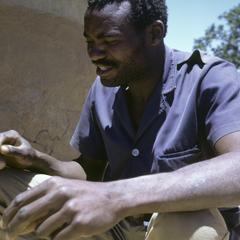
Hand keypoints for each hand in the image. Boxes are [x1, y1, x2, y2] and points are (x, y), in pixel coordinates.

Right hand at [0, 130, 34, 169]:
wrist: (30, 161)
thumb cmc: (29, 156)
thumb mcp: (23, 154)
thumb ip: (14, 151)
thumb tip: (2, 149)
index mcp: (11, 134)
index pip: (0, 137)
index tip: (0, 152)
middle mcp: (4, 137)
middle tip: (3, 165)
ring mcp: (0, 144)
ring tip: (3, 166)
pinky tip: (2, 166)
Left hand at [2, 177, 122, 239]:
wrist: (112, 197)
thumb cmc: (85, 194)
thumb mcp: (65, 188)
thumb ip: (44, 197)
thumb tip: (21, 216)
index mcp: (54, 184)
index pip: (22, 199)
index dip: (9, 214)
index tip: (5, 224)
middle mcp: (60, 193)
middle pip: (26, 215)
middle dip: (14, 228)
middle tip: (11, 235)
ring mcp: (70, 208)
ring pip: (41, 230)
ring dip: (44, 233)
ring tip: (56, 228)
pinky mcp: (79, 223)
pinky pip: (58, 238)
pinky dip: (58, 238)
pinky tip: (67, 231)